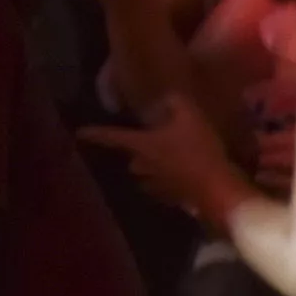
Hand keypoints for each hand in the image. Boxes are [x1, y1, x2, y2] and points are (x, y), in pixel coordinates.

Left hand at [80, 92, 239, 219]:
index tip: (80, 133)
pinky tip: (188, 175)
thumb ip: (175, 102)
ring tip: (177, 158)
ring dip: (157, 165)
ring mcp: (152, 184)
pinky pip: (163, 185)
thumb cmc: (198, 149)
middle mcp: (139, 166)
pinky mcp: (167, 197)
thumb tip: (166, 98)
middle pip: (134, 155)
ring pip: (148, 171)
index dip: (95, 133)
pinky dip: (171, 179)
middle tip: (162, 140)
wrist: (215, 188)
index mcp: (140, 145)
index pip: (111, 137)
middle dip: (144, 149)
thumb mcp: (191, 116)